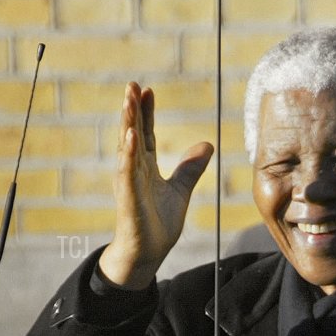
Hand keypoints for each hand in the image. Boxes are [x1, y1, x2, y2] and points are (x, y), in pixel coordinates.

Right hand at [99, 82, 212, 288]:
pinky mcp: (128, 196)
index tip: (148, 90)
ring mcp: (129, 181)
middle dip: (132, 108)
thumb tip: (207, 145)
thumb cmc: (159, 221)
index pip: (146, 132)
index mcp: (145, 166)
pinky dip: (129, 153)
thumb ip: (191, 168)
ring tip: (128, 100)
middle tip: (132, 84)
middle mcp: (134, 169)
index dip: (146, 112)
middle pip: (133, 132)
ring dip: (128, 123)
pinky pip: (127, 171)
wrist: (148, 251)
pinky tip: (131, 136)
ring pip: (127, 146)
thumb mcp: (181, 189)